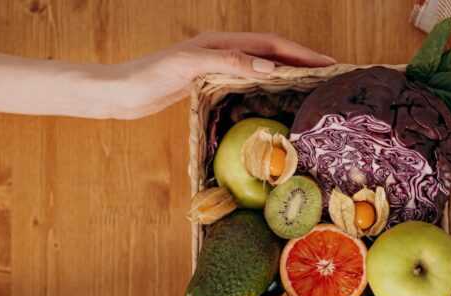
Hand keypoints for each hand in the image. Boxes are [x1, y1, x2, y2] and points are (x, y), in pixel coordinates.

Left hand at [99, 32, 335, 118]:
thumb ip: (227, 61)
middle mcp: (221, 50)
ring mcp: (215, 65)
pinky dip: (267, 85)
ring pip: (261, 65)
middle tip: (330, 75)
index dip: (301, 53)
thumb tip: (267, 65)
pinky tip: (274, 98)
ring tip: (311, 85)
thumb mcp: (187, 66)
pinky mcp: (208, 82)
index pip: (271, 45)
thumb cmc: (148, 77)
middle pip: (271, 52)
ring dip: (287, 72)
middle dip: (302, 60)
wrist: (120, 93)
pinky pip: (247, 80)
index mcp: (220, 43)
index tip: (328, 63)